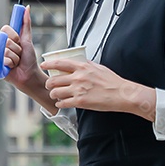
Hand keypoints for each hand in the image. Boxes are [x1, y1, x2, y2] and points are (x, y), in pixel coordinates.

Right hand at [0, 5, 39, 90]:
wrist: (29, 74)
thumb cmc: (29, 59)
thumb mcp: (27, 39)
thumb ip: (26, 23)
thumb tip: (27, 7)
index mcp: (4, 38)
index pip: (4, 29)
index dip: (14, 36)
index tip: (19, 42)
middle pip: (5, 40)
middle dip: (16, 49)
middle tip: (18, 55)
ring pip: (3, 51)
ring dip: (14, 58)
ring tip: (15, 63)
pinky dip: (8, 64)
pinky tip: (9, 68)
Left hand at [39, 58, 156, 120]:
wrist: (121, 94)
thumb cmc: (111, 80)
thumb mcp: (97, 67)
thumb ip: (85, 64)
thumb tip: (77, 62)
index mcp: (82, 66)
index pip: (59, 63)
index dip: (48, 64)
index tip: (43, 65)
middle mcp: (78, 77)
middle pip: (54, 80)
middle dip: (48, 84)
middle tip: (49, 85)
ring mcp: (78, 90)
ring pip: (56, 92)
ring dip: (53, 94)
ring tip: (54, 95)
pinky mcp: (81, 102)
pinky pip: (63, 103)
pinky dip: (60, 103)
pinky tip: (61, 103)